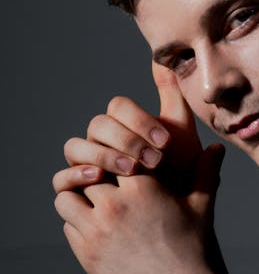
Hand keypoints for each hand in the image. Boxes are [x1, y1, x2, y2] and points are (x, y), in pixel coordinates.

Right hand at [53, 61, 203, 194]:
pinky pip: (61, 179)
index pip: (118, 107)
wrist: (178, 214)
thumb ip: (173, 96)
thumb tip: (163, 59)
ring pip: (76, 147)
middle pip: (97, 125)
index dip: (140, 121)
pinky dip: (75, 175)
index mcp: (122, 123)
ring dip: (102, 155)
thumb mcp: (182, 134)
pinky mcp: (76, 190)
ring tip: (131, 170)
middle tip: (153, 161)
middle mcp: (99, 140)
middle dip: (126, 140)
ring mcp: (85, 163)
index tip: (166, 141)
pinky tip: (98, 178)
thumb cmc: (180, 174)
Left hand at [54, 135, 227, 273]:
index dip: (116, 157)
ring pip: (66, 197)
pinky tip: (97, 229)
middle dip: (94, 175)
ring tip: (94, 204)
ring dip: (78, 197)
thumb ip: (205, 172)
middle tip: (104, 182)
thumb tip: (216, 147)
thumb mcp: (202, 207)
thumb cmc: (197, 250)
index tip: (122, 165)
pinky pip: (68, 227)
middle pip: (85, 172)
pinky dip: (77, 223)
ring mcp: (97, 231)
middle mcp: (114, 205)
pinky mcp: (87, 254)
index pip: (113, 154)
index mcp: (142, 188)